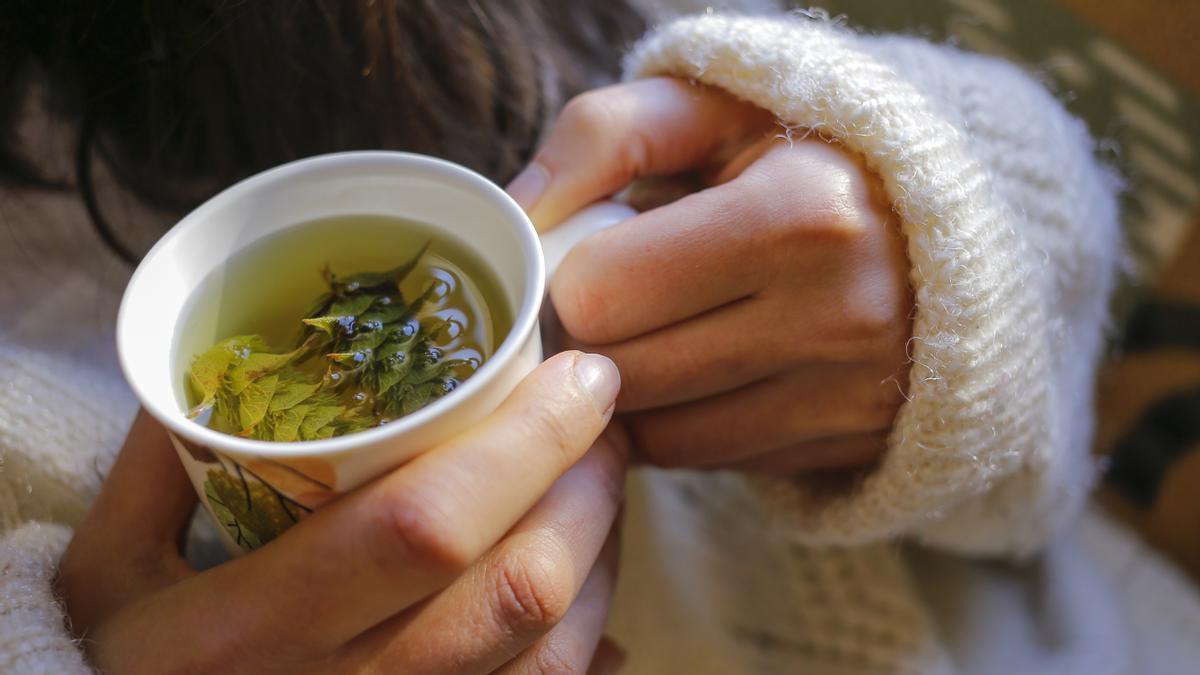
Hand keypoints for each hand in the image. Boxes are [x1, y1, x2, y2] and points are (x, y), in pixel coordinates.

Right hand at [58, 352, 627, 673]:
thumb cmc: (111, 669)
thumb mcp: (104, 566)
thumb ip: (164, 457)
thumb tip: (239, 353)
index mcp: (246, 631)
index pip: (424, 526)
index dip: (526, 443)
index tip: (577, 376)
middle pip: (518, 588)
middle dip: (587, 490)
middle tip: (601, 425)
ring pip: (553, 656)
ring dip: (603, 559)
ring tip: (597, 491)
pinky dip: (588, 640)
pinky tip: (584, 588)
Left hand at [508, 78, 911, 474]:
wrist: (941, 226)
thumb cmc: (799, 156)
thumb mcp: (709, 109)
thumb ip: (601, 137)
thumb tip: (516, 214)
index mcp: (798, 214)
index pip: (601, 295)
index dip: (571, 277)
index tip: (590, 256)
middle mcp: (836, 317)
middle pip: (620, 375)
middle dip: (593, 337)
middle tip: (614, 297)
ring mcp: (848, 396)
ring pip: (655, 435)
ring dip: (631, 389)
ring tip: (657, 328)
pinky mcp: (848, 445)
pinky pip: (705, 461)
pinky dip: (679, 422)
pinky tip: (698, 367)